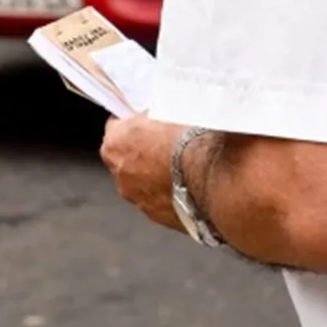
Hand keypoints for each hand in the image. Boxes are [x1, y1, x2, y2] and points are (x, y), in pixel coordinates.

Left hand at [100, 113, 186, 231]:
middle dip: (141, 153)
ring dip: (155, 177)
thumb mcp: (165, 110)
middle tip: (165, 146)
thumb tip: (156, 117)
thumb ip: (151, 117)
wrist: (211, 174)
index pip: (115, 129)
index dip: (132, 125)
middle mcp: (120, 174)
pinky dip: (169, 194)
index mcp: (115, 143)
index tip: (145, 124)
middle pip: (125, 160)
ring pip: (141, 184)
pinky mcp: (156, 216)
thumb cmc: (188, 140)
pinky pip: (158, 201)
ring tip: (181, 167)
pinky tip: (188, 185)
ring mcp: (137, 198)